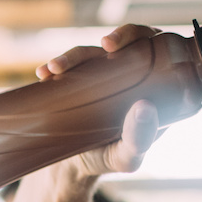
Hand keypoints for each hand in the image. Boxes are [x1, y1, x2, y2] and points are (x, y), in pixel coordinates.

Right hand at [34, 24, 167, 177]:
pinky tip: (43, 75)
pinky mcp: (77, 79)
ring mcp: (102, 75)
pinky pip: (68, 66)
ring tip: (54, 69)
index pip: (157, 51)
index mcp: (151, 89)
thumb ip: (139, 139)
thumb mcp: (125, 157)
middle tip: (106, 44)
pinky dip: (55, 67)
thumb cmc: (107, 159)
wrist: (71, 166)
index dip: (146, 38)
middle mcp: (128, 76)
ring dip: (73, 56)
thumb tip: (146, 107)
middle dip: (118, 36)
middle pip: (130, 43)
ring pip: (93, 52)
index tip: (128, 46)